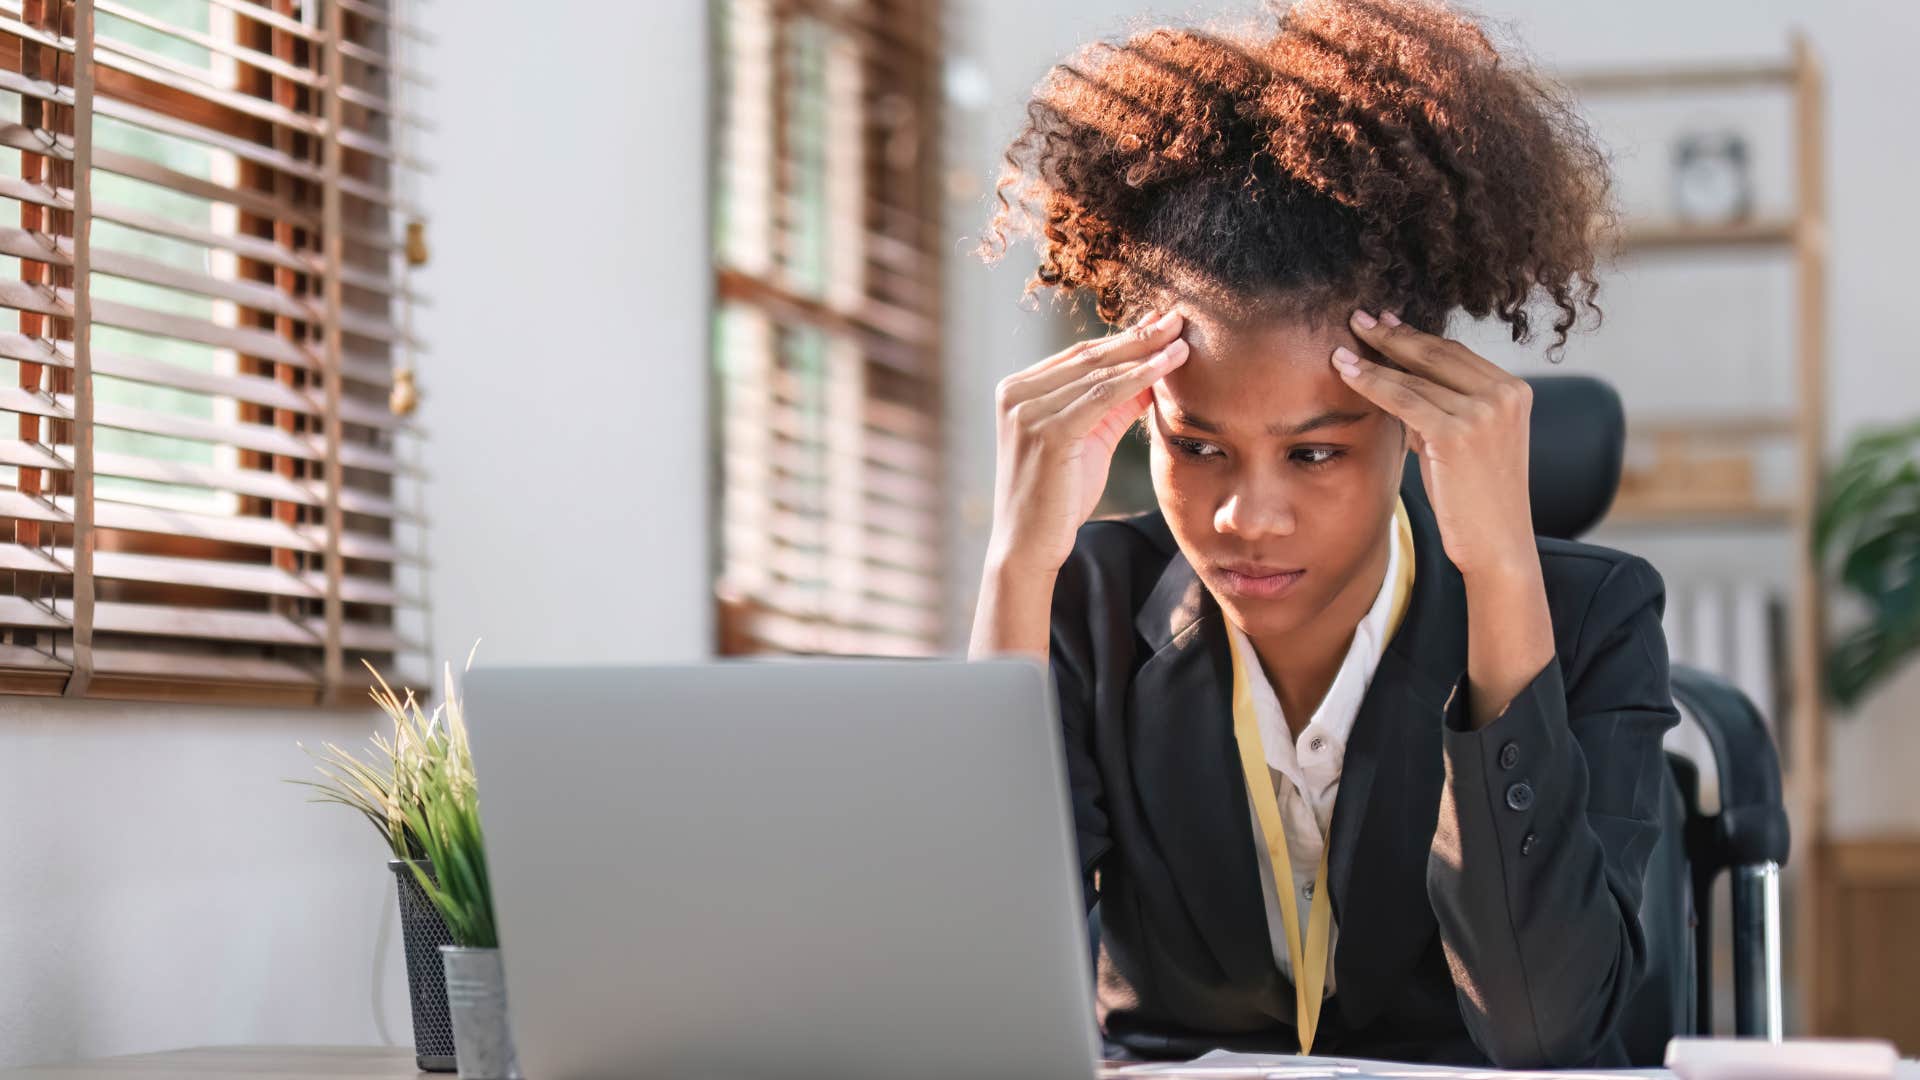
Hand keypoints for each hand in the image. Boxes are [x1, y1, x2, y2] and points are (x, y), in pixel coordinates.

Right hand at [985, 310, 1189, 576]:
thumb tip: (1155, 371)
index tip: (1163, 322)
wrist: (1028, 547)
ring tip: (1182, 339)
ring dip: (1145, 352)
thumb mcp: (1088, 440)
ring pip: (1098, 372)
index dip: (1126, 338)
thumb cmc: (1057, 497)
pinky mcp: (1045, 431)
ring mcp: (1026, 411)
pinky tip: (1167, 366)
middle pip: (1090, 356)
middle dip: (1139, 336)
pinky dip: (1138, 378)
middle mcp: (1015, 394)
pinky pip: (1101, 396)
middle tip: (1179, 317)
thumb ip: (1114, 405)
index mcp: (1018, 390)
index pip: (1081, 355)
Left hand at [1332, 309, 1536, 579]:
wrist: (1498, 546)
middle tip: (1358, 319)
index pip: (1454, 354)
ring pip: (1415, 376)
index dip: (1415, 337)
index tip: (1385, 323)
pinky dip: (1371, 383)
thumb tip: (1399, 383)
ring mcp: (1485, 411)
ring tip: (1342, 347)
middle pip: (1436, 354)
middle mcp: (1505, 394)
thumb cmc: (1476, 501)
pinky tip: (1346, 372)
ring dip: (1374, 358)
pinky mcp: (1459, 433)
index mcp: (1514, 391)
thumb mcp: (1466, 444)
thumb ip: (1441, 411)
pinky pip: (1403, 399)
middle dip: (1392, 336)